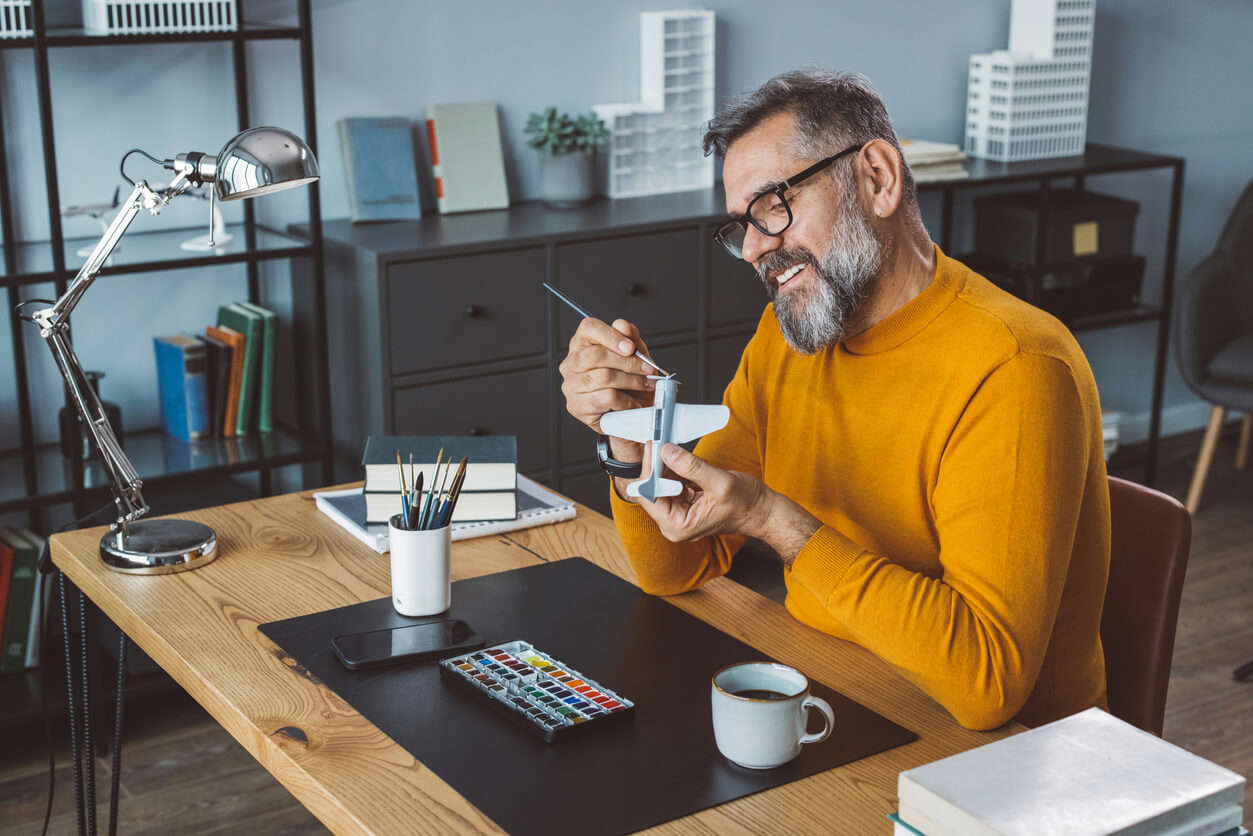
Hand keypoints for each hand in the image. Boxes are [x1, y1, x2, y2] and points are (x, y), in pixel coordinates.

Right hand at [558, 316, 657, 460]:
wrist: (631, 415)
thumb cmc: (630, 383)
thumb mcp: (635, 357)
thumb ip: (630, 338)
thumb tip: (623, 326)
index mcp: (582, 344)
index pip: (588, 328)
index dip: (611, 335)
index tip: (631, 348)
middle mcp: (571, 363)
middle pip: (597, 355)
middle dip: (628, 363)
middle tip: (648, 370)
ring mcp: (571, 385)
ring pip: (603, 377)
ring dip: (632, 382)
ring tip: (646, 386)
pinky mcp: (577, 406)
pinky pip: (605, 398)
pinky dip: (626, 401)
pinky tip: (634, 403)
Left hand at [639, 444, 822, 562]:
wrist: (762, 510)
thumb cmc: (747, 504)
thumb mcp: (720, 482)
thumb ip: (691, 467)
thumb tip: (667, 452)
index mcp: (678, 525)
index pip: (650, 496)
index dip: (650, 470)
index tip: (654, 447)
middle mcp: (674, 522)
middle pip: (653, 489)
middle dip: (657, 465)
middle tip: (660, 440)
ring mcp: (679, 513)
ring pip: (662, 483)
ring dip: (666, 464)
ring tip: (670, 445)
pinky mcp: (685, 503)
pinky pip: (672, 482)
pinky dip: (675, 468)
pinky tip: (681, 457)